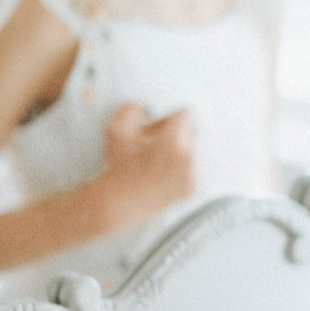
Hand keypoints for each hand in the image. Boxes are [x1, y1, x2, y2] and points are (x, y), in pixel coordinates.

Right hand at [100, 102, 196, 225]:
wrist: (119, 204)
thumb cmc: (117, 166)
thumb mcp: (116, 131)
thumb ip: (131, 110)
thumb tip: (144, 106)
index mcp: (173, 143)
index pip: (186, 115)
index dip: (167, 118)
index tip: (155, 128)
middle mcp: (188, 159)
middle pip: (193, 130)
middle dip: (176, 132)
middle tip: (155, 142)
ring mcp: (192, 176)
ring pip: (192, 148)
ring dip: (178, 149)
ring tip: (156, 159)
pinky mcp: (191, 188)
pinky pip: (192, 167)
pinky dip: (179, 166)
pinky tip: (160, 173)